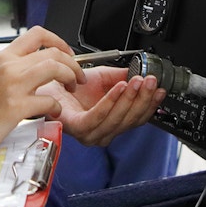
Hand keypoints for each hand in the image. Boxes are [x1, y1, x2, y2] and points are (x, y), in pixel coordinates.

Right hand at [0, 27, 85, 155]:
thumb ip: (18, 66)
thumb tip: (44, 62)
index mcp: (5, 56)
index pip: (38, 34)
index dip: (59, 41)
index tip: (67, 54)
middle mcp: (9, 66)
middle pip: (52, 52)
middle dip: (72, 64)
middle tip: (77, 77)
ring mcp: (12, 86)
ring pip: (54, 68)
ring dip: (69, 77)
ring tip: (70, 89)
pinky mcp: (16, 107)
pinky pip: (48, 100)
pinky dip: (56, 106)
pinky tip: (53, 111)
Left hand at [38, 66, 164, 146]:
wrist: (46, 83)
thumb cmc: (69, 85)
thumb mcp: (104, 78)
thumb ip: (123, 77)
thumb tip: (142, 72)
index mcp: (111, 123)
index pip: (138, 118)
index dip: (151, 104)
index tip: (159, 89)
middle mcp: (103, 133)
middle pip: (130, 120)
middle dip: (143, 98)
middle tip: (150, 81)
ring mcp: (90, 133)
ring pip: (117, 119)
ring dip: (130, 98)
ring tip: (137, 81)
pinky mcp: (77, 128)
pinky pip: (99, 116)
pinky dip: (111, 101)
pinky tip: (119, 87)